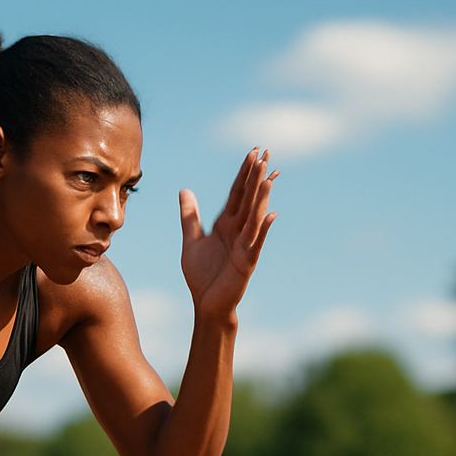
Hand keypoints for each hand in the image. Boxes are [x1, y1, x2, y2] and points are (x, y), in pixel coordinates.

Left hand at [178, 149, 277, 321]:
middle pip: (248, 199)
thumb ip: (189, 216)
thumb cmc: (202, 275)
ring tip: (270, 177)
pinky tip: (271, 215)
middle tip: (266, 152)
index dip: (244, 173)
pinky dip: (262, 229)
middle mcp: (238, 231)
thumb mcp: (191, 240)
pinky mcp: (246, 262)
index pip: (237, 193)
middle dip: (256, 177)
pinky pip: (255, 243)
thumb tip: (184, 190)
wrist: (206, 304)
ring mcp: (245, 245)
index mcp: (226, 224)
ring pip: (254, 217)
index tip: (253, 152)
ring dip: (262, 197)